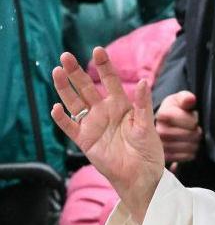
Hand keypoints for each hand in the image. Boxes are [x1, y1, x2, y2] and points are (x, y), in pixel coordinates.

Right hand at [51, 47, 163, 223]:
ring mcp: (93, 125)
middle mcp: (105, 111)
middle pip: (86, 88)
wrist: (142, 175)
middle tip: (66, 56)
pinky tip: (56, 107)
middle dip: (76, 72)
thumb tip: (144, 81)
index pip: (110, 80)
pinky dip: (62, 118)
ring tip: (57, 72)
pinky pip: (70, 127)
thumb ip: (143, 104)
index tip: (98, 49)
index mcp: (122, 105)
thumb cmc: (148, 149)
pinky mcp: (85, 141)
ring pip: (75, 103)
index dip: (104, 66)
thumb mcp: (148, 124)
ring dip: (65, 89)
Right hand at [155, 91, 200, 163]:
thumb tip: (190, 99)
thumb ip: (186, 98)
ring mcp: (160, 146)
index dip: (195, 121)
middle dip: (196, 131)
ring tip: (191, 136)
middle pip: (191, 135)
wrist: (167, 124)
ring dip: (195, 142)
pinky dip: (191, 152)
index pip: (191, 122)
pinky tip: (187, 145)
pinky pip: (186, 156)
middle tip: (194, 128)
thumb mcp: (180, 99)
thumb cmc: (176, 110)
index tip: (192, 118)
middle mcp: (158, 131)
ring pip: (190, 147)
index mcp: (163, 115)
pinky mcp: (165, 157)